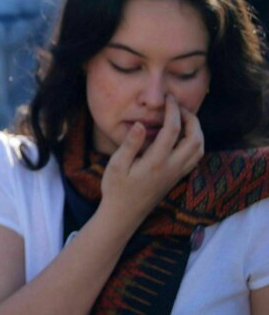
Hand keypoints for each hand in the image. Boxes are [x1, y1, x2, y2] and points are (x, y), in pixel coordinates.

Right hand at [99, 95, 203, 228]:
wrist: (123, 215)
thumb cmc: (116, 189)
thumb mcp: (116, 165)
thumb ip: (130, 144)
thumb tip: (141, 124)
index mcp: (156, 161)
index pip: (172, 130)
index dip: (173, 111)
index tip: (169, 99)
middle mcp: (172, 167)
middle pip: (195, 138)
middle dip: (191, 119)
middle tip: (179, 107)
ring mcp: (176, 174)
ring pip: (199, 149)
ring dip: (197, 131)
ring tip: (183, 119)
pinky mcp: (176, 178)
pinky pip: (195, 158)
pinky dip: (195, 142)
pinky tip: (183, 137)